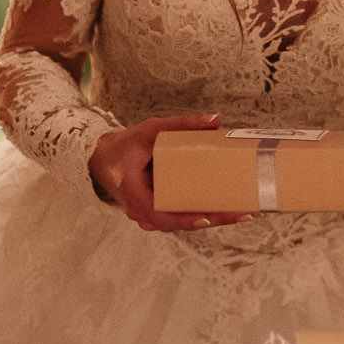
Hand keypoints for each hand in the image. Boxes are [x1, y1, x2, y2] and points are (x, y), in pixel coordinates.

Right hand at [88, 114, 253, 232]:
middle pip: (179, 223)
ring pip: (180, 223)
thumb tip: (216, 120)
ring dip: (210, 219)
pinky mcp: (154, 212)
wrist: (100, 158)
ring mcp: (147, 215)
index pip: (161, 214)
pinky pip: (178, 218)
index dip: (186, 219)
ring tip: (240, 212)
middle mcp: (140, 210)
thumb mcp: (149, 130)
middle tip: (244, 213)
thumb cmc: (123, 146)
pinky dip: (199, 215)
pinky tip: (223, 209)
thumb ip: (181, 124)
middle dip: (212, 219)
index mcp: (135, 193)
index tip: (208, 217)